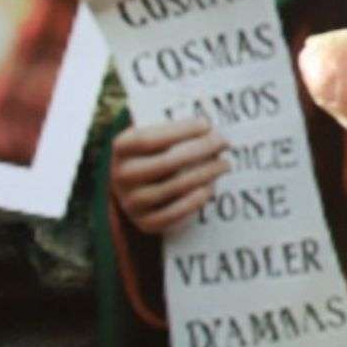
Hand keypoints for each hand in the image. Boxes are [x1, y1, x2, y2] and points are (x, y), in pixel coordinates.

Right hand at [110, 118, 229, 233]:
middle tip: (224, 142)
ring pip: (173, 188)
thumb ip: (177, 129)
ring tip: (225, 164)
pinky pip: (174, 214)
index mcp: (122, 148)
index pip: (149, 139)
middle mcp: (121, 176)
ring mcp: (131, 202)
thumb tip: (210, 131)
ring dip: (205, 174)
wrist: (137, 184)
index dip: (180, 131)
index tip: (207, 124)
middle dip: (201, 150)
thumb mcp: (158, 133)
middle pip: (166, 162)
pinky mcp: (145, 222)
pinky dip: (196, 200)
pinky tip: (211, 187)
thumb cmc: (157, 150)